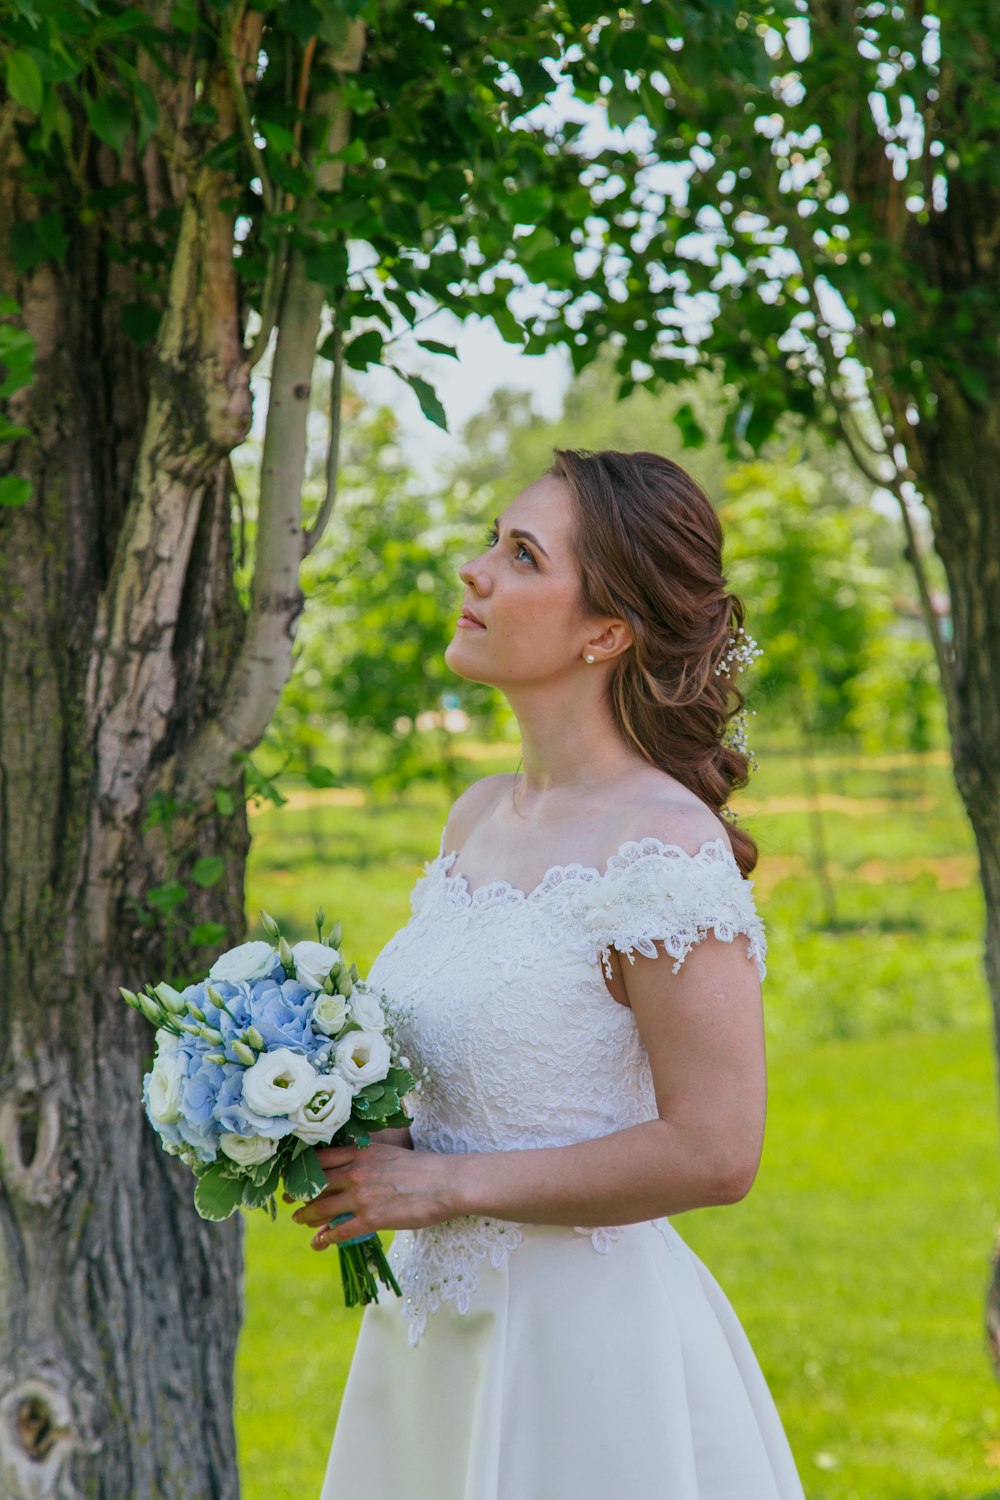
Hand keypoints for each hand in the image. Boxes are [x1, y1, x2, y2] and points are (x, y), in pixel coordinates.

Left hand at [289, 1141, 462, 1251]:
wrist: (446, 1183)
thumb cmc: (422, 1167)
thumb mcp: (389, 1153)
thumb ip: (366, 1158)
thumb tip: (351, 1168)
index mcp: (361, 1151)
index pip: (320, 1158)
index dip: (303, 1167)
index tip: (295, 1174)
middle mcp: (356, 1171)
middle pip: (316, 1183)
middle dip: (298, 1192)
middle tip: (289, 1199)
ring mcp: (362, 1196)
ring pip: (321, 1207)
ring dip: (307, 1216)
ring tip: (300, 1220)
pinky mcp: (371, 1218)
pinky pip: (339, 1231)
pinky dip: (325, 1238)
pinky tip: (320, 1242)